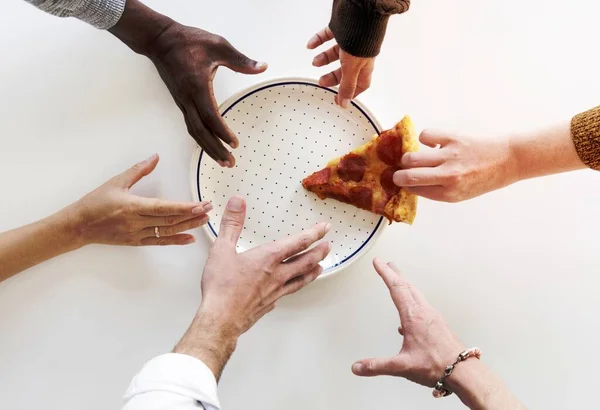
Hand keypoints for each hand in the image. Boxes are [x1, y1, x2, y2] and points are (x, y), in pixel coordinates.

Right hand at [71, 154, 210, 246]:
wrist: (78, 225)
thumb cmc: (95, 202)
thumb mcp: (116, 182)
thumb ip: (138, 170)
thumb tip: (155, 157)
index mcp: (132, 206)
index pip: (164, 207)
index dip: (184, 207)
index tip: (201, 204)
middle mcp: (136, 222)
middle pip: (170, 219)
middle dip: (192, 215)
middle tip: (209, 209)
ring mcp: (137, 234)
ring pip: (167, 231)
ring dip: (187, 226)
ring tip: (204, 221)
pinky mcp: (136, 242)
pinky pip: (159, 242)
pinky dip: (175, 240)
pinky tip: (189, 238)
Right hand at [147, 24, 266, 166]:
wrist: (160, 40)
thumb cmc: (188, 41)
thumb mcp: (218, 46)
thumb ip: (240, 60)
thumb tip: (262, 66)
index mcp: (197, 86)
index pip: (210, 116)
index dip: (222, 132)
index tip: (235, 144)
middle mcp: (187, 98)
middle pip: (201, 131)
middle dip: (215, 149)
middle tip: (230, 163)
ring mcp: (182, 102)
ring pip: (194, 131)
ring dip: (208, 148)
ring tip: (223, 161)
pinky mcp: (181, 102)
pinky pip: (191, 125)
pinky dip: (201, 139)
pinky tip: (210, 146)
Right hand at [175, 196, 330, 378]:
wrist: (221, 318)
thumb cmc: (221, 287)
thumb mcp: (222, 249)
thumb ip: (232, 223)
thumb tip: (237, 201)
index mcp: (268, 258)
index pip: (298, 243)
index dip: (314, 233)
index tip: (325, 228)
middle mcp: (277, 275)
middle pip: (305, 262)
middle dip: (318, 252)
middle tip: (328, 246)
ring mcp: (275, 292)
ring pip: (300, 280)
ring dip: (312, 272)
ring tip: (320, 267)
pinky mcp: (268, 305)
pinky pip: (286, 293)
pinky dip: (292, 288)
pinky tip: (290, 289)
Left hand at [308, 27, 374, 107]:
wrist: (360, 10)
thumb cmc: (361, 37)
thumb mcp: (352, 67)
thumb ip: (347, 86)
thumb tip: (344, 103)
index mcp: (364, 64)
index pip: (360, 83)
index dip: (350, 93)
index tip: (339, 100)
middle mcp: (357, 53)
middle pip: (345, 70)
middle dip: (333, 77)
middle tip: (321, 82)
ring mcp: (349, 40)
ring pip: (335, 53)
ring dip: (324, 58)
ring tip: (314, 61)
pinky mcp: (341, 27)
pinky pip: (327, 36)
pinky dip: (318, 41)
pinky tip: (311, 45)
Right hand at [352, 258, 464, 386]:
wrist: (463, 371)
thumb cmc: (436, 365)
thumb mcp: (401, 366)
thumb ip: (377, 366)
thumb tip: (357, 367)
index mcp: (413, 316)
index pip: (396, 288)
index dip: (385, 273)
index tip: (378, 262)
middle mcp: (424, 312)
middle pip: (407, 286)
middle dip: (395, 273)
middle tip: (387, 264)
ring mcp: (433, 316)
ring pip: (416, 294)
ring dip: (405, 284)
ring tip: (398, 280)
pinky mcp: (438, 323)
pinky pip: (423, 304)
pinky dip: (413, 299)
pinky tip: (410, 312)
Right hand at [393, 130, 517, 202]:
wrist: (509, 160)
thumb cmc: (486, 178)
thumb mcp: (462, 194)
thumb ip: (438, 190)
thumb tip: (414, 182)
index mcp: (449, 194)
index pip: (414, 190)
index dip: (405, 185)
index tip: (403, 181)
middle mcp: (448, 177)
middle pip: (407, 175)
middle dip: (399, 173)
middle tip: (401, 170)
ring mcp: (450, 157)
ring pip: (412, 157)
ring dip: (408, 157)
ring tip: (414, 157)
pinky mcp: (453, 139)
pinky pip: (426, 136)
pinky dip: (424, 139)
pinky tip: (432, 143)